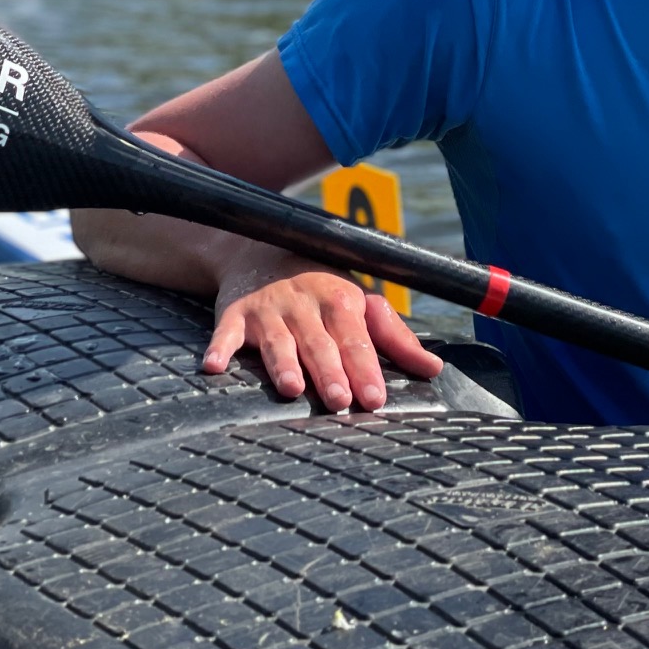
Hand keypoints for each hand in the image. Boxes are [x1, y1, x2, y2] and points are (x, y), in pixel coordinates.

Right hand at [205, 249, 442, 411]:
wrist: (262, 249)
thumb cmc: (321, 286)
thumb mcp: (359, 303)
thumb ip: (394, 338)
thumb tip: (434, 368)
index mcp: (340, 299)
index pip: (355, 337)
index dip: (365, 366)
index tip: (375, 398)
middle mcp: (304, 303)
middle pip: (318, 342)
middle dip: (330, 370)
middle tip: (340, 400)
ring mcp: (267, 309)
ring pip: (277, 340)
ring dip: (283, 363)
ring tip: (292, 389)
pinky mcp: (233, 314)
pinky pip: (225, 332)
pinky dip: (219, 347)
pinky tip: (214, 366)